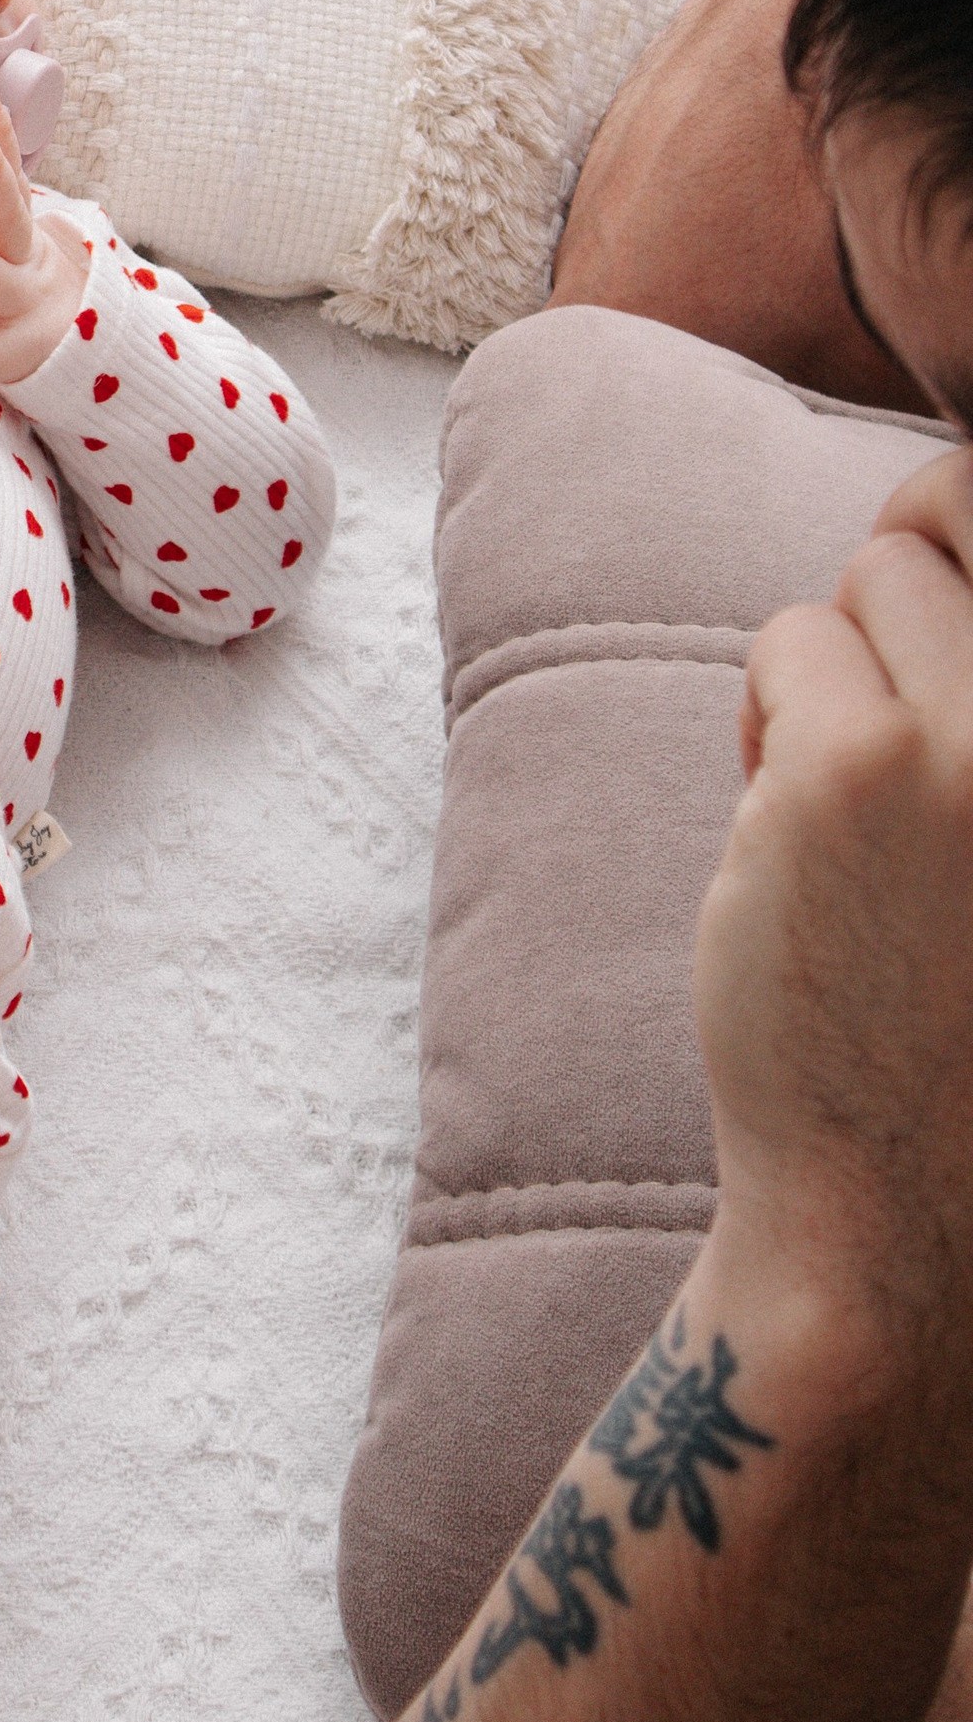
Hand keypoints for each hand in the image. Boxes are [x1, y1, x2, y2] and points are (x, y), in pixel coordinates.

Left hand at [693, 450, 972, 1360]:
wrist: (919, 1213)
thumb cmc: (972, 1018)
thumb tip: (933, 507)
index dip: (965, 516)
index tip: (934, 581)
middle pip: (956, 522)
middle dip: (904, 607)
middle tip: (887, 735)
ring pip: (869, 581)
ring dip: (834, 676)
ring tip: (856, 810)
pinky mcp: (860, 767)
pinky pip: (787, 647)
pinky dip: (769, 723)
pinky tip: (796, 838)